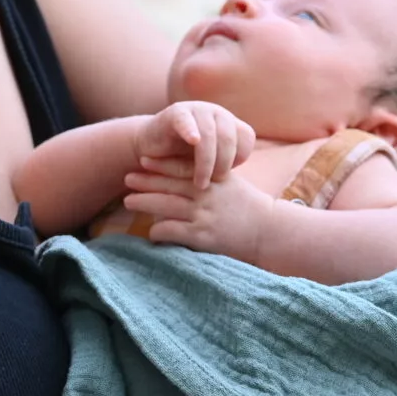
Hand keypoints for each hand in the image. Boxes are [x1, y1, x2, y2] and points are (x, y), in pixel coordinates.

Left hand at [123, 160, 278, 260]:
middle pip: (169, 185)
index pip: (182, 167)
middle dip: (146, 181)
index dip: (161, 163)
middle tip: (127, 178)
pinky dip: (158, 230)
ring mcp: (204, 215)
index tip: (144, 159)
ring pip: (166, 206)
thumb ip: (213, 174)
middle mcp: (207, 194)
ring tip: (128, 201)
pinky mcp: (203, 236)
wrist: (269, 231)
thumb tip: (191, 170)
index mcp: (214, 178)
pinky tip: (150, 231)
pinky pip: (172, 231)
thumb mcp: (232, 183)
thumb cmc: (250, 207)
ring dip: (144, 202)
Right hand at [136, 102, 254, 188]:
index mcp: (230, 123)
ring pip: (208, 135)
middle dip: (224, 163)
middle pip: (228, 138)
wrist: (152, 151)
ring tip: (200, 183)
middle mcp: (217, 113)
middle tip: (216, 183)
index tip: (228, 176)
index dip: (240, 157)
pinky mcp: (176, 112)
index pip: (246, 137)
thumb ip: (226, 166)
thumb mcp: (210, 164)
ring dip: (206, 162)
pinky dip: (191, 130)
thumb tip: (241, 186)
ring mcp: (197, 109)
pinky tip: (193, 141)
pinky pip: (186, 121)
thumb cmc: (184, 161)